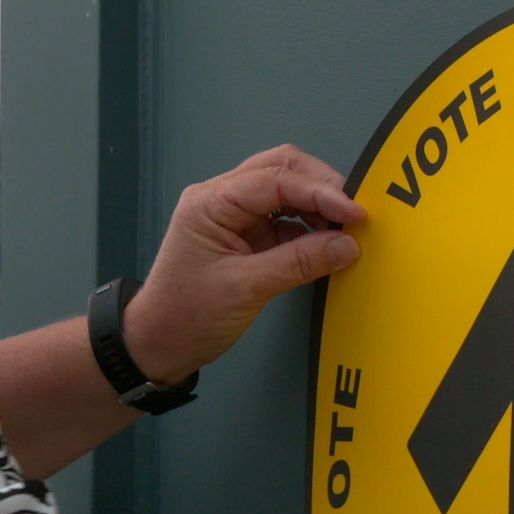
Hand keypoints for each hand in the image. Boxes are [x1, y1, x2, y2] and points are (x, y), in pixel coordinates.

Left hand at [123, 145, 367, 382]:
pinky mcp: (243, 235)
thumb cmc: (189, 316)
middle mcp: (221, 198)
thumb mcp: (247, 289)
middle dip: (320, 187)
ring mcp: (232, 215)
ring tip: (343, 230)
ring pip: (283, 188)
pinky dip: (307, 225)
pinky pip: (282, 216)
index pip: (275, 180)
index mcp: (211, 202)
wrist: (157, 344)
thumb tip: (348, 245)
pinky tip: (325, 242)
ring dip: (316, 205)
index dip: (321, 193)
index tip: (357, 213)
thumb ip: (299, 262)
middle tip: (354, 214)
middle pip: (280, 169)